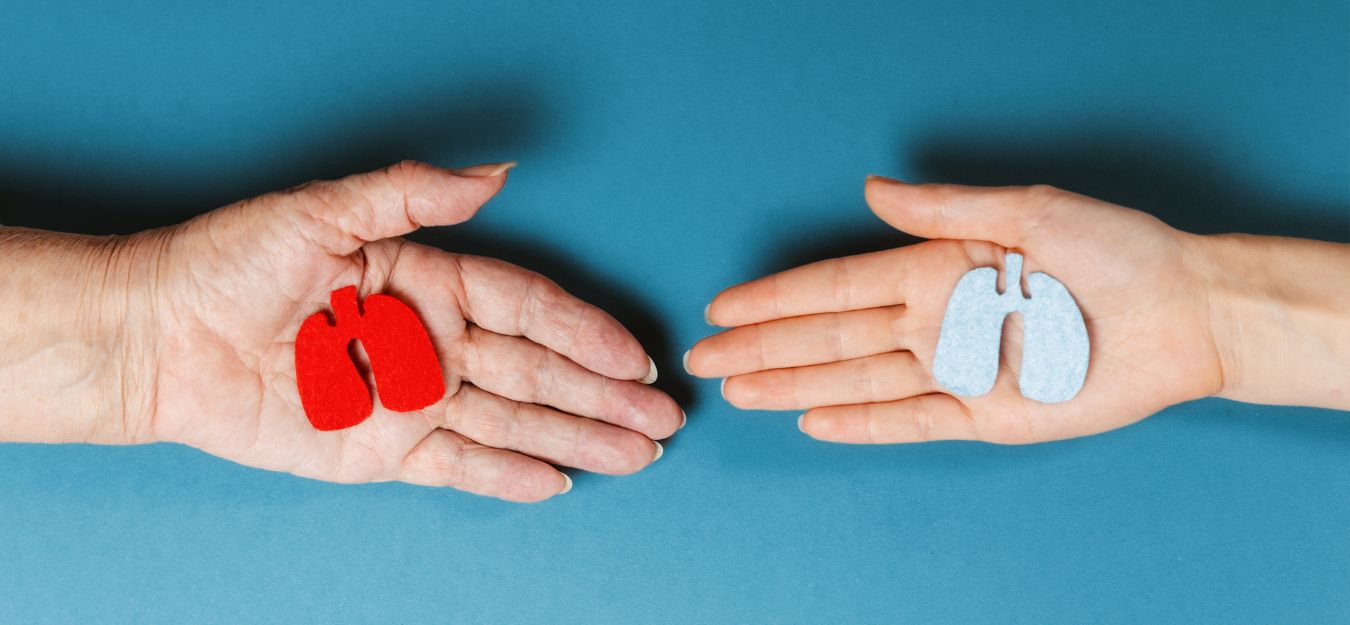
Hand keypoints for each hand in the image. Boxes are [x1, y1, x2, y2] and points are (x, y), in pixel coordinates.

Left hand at [117, 161, 678, 500]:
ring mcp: (413, 401)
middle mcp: (433, 343)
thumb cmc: (233, 261)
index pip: (528, 309)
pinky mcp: (382, 451)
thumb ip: (412, 196)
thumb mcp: (322, 212)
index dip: (586, 333)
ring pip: (513, 421)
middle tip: (664, 418)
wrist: (161, 336)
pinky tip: (560, 480)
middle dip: (604, 397)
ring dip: (578, 437)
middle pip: (538, 372)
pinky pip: (460, 465)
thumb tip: (496, 173)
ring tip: (638, 454)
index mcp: (429, 282)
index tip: (635, 357)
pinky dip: (508, 475)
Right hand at [687, 178, 1233, 443]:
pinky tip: (813, 419)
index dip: (776, 296)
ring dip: (793, 385)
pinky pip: (910, 421)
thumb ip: (945, 210)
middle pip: (829, 338)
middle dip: (763, 347)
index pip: (836, 285)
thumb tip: (873, 191)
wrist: (1183, 312)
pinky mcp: (985, 416)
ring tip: (738, 390)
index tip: (723, 305)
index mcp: (937, 268)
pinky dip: (862, 423)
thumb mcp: (1030, 211)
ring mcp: (955, 372)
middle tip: (704, 359)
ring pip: (855, 380)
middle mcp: (934, 322)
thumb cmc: (1115, 251)